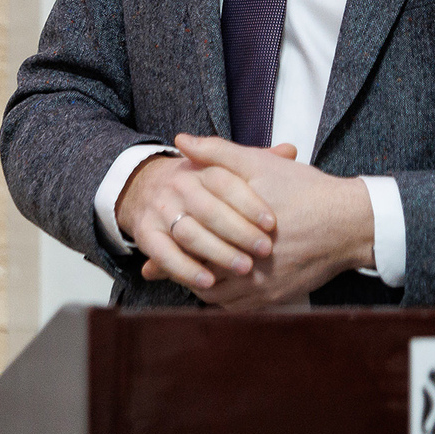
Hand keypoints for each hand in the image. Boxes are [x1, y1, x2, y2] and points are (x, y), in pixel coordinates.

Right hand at [116, 143, 292, 292]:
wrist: (144, 187)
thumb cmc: (198, 183)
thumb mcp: (225, 166)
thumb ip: (256, 160)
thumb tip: (290, 151)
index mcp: (201, 169)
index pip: (226, 182)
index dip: (250, 203)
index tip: (272, 223)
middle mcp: (179, 187)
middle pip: (209, 210)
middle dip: (239, 232)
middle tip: (265, 250)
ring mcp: (161, 210)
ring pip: (189, 233)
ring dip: (217, 252)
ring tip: (244, 269)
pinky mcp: (146, 233)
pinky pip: (164, 254)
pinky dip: (185, 269)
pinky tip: (208, 281)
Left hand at [161, 134, 375, 310]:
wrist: (348, 223)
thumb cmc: (305, 191)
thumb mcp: (260, 163)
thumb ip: (218, 152)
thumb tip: (181, 141)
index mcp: (234, 230)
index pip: (187, 242)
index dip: (171, 237)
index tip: (162, 231)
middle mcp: (245, 265)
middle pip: (195, 272)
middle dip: (179, 263)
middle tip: (166, 255)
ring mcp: (260, 288)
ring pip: (212, 295)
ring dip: (200, 282)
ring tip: (192, 266)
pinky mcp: (274, 300)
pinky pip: (235, 308)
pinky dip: (222, 297)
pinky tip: (220, 281)